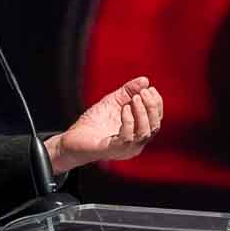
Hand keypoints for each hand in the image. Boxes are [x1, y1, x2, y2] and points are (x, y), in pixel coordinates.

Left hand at [48, 76, 163, 172]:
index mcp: (138, 132)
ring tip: (134, 98)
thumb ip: (128, 91)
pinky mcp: (113, 150)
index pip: (157, 119)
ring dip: (142, 113)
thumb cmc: (94, 122)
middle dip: (151, 106)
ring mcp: (126, 149)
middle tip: (143, 92)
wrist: (73, 138)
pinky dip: (129, 121)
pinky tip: (124, 109)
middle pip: (155, 126)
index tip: (149, 88)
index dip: (156, 103)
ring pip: (145, 133)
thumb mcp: (113, 101)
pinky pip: (128, 138)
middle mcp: (136, 143)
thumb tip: (145, 80)